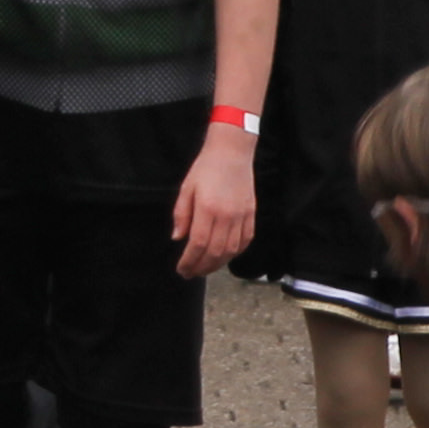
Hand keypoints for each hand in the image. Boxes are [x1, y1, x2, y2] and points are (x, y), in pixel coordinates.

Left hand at [172, 121, 258, 277]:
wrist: (231, 153)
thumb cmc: (205, 169)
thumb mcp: (186, 189)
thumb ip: (181, 215)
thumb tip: (177, 238)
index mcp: (207, 209)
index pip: (197, 244)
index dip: (189, 261)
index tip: (182, 269)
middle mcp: (227, 216)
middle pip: (215, 252)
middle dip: (201, 267)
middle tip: (190, 273)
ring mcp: (241, 216)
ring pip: (231, 250)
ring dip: (217, 264)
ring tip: (205, 268)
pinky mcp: (251, 214)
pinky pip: (245, 241)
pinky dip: (235, 253)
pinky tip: (224, 257)